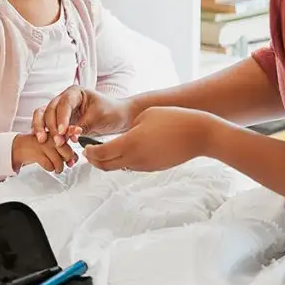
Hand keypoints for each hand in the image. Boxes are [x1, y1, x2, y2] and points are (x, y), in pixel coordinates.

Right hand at [11, 133, 75, 173]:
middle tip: (65, 162)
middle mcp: (50, 136)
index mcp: (56, 131)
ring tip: (57, 168)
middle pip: (67, 151)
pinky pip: (49, 165)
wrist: (20, 147)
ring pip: (58, 160)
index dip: (73, 131)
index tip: (78, 131)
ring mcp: (43, 144)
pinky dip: (50, 168)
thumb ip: (66, 150)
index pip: (68, 131)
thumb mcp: (54, 145)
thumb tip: (75, 159)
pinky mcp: (36, 152)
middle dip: (67, 160)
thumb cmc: (40, 147)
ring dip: (59, 167)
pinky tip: (48, 166)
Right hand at [32, 86, 133, 144]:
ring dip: (42, 127)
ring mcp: (60, 109)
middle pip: (50, 109)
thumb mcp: (98, 118)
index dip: (61, 118)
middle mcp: (65, 98)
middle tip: (58, 141)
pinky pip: (46, 123)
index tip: (63, 131)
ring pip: (43, 114)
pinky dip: (43, 131)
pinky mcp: (59, 120)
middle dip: (52, 126)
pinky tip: (43, 140)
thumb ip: (83, 126)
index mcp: (75, 93)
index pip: (64, 103)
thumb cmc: (111, 112)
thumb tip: (69, 135)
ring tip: (43, 140)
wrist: (118, 117)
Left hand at [83, 106, 219, 171]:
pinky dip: (124, 161)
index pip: (100, 153)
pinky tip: (126, 150)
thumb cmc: (174, 119)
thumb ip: (129, 128)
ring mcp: (145, 165)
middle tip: (89, 153)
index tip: (85, 147)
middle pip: (106, 166)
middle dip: (94, 160)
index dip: (89, 152)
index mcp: (130, 143)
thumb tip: (122, 139)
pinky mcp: (154, 168)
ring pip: (119, 167)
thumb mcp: (145, 115)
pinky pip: (133, 166)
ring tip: (106, 150)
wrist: (199, 134)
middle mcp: (135, 158)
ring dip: (109, 161)